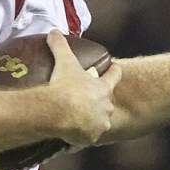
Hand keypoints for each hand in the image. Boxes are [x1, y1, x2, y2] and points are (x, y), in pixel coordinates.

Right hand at [46, 30, 120, 146]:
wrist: (58, 111)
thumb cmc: (64, 85)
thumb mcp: (63, 61)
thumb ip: (59, 45)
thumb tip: (53, 31)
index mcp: (103, 87)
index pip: (115, 75)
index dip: (114, 70)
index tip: (115, 67)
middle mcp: (106, 107)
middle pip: (106, 102)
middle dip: (97, 101)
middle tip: (83, 99)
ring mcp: (100, 124)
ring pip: (98, 122)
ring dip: (90, 120)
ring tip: (75, 119)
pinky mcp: (91, 138)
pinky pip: (87, 138)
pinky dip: (80, 136)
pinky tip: (70, 134)